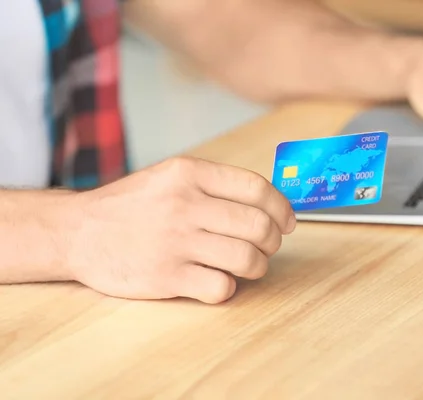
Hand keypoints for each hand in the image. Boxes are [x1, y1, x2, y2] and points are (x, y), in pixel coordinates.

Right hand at [66, 156, 295, 303]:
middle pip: (258, 226)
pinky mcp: (166, 277)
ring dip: (257, 266)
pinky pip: (222, 287)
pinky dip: (228, 287)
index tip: (288, 222)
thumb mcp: (169, 177)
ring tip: (248, 266)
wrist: (78, 232)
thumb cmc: (131, 205)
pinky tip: (217, 280)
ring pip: (247, 259)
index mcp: (189, 174)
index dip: (282, 208)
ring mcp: (175, 242)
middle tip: (268, 247)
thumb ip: (215, 185)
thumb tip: (270, 204)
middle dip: (273, 241)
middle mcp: (184, 204)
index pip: (256, 188)